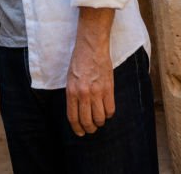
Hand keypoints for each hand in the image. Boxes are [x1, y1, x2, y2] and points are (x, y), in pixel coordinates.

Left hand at [66, 9, 114, 135]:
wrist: (92, 46)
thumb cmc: (79, 60)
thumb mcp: (70, 78)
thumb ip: (73, 95)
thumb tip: (78, 111)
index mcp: (71, 92)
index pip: (73, 117)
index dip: (77, 128)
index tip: (80, 132)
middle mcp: (83, 94)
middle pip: (87, 121)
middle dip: (89, 128)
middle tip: (91, 128)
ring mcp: (96, 92)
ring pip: (100, 118)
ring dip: (100, 122)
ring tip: (100, 120)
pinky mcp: (108, 88)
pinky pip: (110, 109)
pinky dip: (109, 114)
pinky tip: (107, 111)